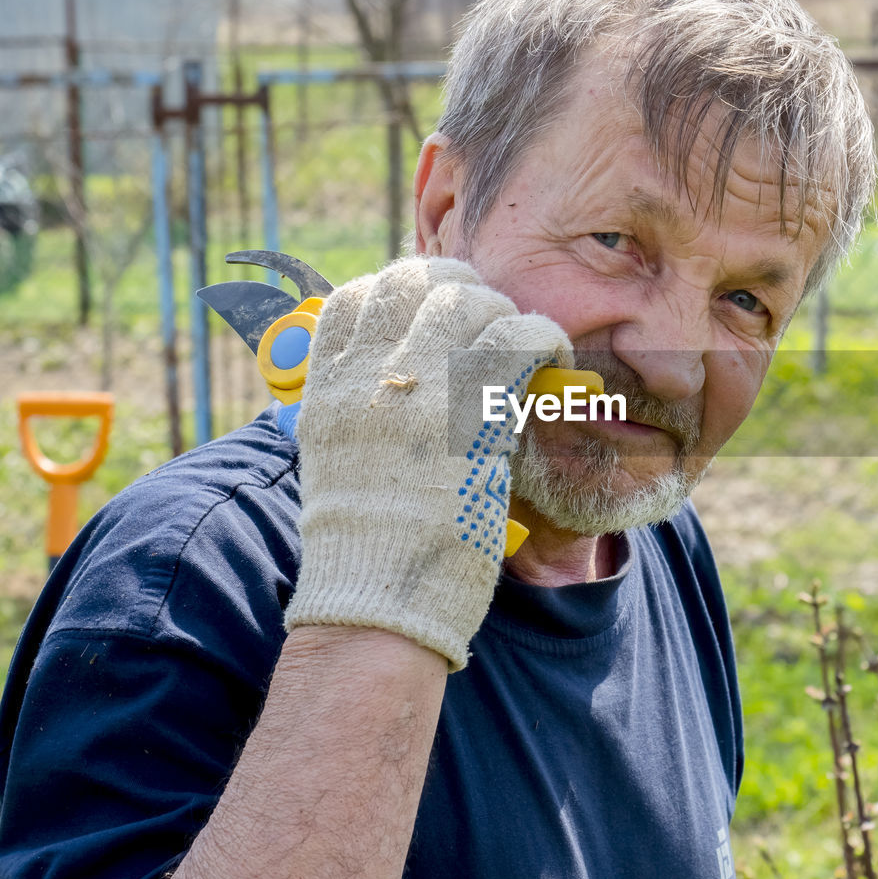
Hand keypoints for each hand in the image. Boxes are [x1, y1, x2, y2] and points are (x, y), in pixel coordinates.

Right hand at [284, 256, 572, 669]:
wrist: (378, 596)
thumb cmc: (369, 545)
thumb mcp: (338, 463)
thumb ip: (362, 410)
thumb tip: (397, 379)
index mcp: (326, 389)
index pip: (352, 299)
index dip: (397, 290)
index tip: (429, 305)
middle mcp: (364, 377)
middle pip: (410, 283)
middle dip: (456, 287)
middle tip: (485, 312)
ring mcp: (416, 389)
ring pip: (465, 300)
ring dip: (500, 309)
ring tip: (517, 339)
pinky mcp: (470, 411)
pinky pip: (516, 336)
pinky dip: (541, 333)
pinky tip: (550, 352)